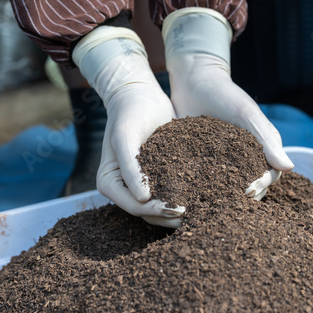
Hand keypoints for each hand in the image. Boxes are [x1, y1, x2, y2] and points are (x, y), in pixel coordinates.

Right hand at [73, 27, 183, 227]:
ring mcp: (140, 184)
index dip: (154, 210)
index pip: (133, 206)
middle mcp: (124, 188)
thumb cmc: (129, 113)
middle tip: (196, 216)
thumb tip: (142, 199)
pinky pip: (170, 192)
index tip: (178, 207)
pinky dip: (184, 196)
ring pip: (159, 207)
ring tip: (202, 212)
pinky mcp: (157, 177)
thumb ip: (130, 167)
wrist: (141, 96)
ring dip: (178, 212)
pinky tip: (203, 198)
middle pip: (147, 212)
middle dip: (169, 216)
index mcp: (110, 182)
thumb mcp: (126, 137)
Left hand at [162, 9, 293, 199]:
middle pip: (251, 185)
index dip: (262, 185)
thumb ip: (266, 140)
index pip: (269, 176)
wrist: (193, 80)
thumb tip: (288, 168)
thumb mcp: (246, 115)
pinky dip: (204, 188)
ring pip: (229, 186)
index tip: (248, 191)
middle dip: (243, 197)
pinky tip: (194, 196)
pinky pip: (207, 179)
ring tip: (211, 204)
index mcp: (262, 147)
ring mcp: (224, 160)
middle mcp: (246, 157)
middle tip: (228, 204)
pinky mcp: (203, 160)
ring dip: (224, 196)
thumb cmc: (225, 94)